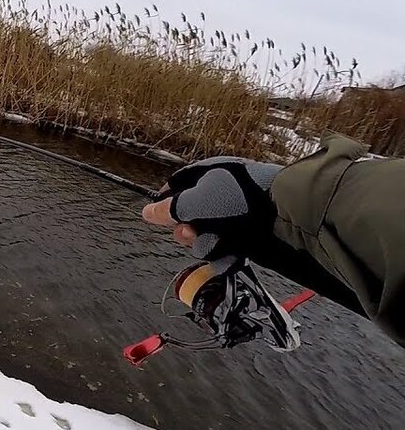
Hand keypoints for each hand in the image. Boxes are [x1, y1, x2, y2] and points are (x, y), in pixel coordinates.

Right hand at [141, 157, 282, 260]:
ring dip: (205, 243)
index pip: (177, 188)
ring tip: (218, 242)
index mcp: (209, 175)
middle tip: (192, 232)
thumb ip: (168, 209)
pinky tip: (228, 252)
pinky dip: (223, 254)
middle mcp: (220, 195)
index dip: (166, 204)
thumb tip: (146, 212)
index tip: (160, 217)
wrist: (283, 218)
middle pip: (187, 217)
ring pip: (203, 236)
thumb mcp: (195, 201)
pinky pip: (222, 249)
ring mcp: (232, 217)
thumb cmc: (240, 200)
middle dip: (186, 229)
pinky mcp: (244, 237)